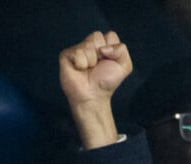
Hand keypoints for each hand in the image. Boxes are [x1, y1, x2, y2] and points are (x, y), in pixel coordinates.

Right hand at [59, 31, 131, 148]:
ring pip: (87, 43)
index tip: (108, 64)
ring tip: (88, 72)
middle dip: (101, 53)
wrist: (93, 100)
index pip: (109, 36)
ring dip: (91, 59)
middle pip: (97, 36)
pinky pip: (75, 52)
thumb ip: (122, 50)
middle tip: (98, 69)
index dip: (111, 50)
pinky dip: (80, 62)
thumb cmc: (107, 85)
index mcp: (102, 47)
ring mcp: (76, 53)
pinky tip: (80, 71)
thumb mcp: (125, 65)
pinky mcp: (65, 59)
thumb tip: (103, 48)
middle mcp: (89, 48)